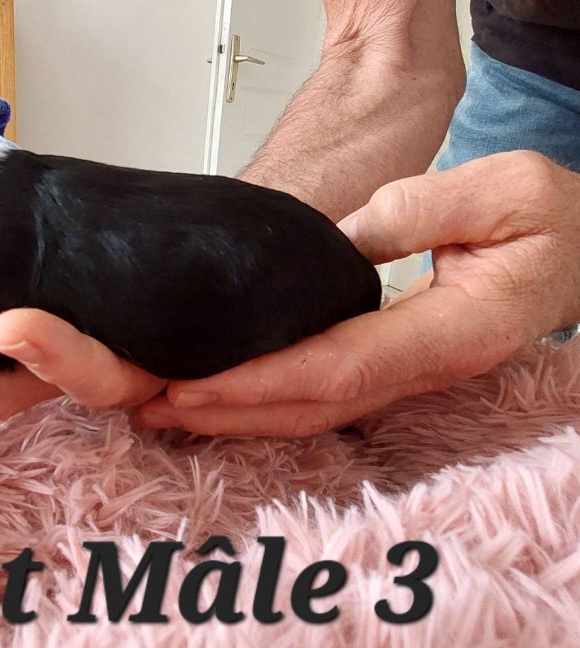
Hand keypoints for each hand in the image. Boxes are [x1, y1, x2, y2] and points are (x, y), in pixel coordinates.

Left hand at [139, 151, 579, 435]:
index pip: (340, 368)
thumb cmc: (544, 220)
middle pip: (313, 405)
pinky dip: (264, 401)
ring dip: (237, 416)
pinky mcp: (387, 366)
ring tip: (164, 410)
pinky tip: (219, 397)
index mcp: (453, 333)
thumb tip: (339, 241)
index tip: (195, 384)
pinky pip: (319, 394)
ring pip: (312, 411)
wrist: (573, 252)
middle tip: (151, 406)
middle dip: (229, 411)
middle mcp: (423, 368)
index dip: (262, 381)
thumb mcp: (505, 190)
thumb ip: (424, 210)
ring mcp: (404, 374)